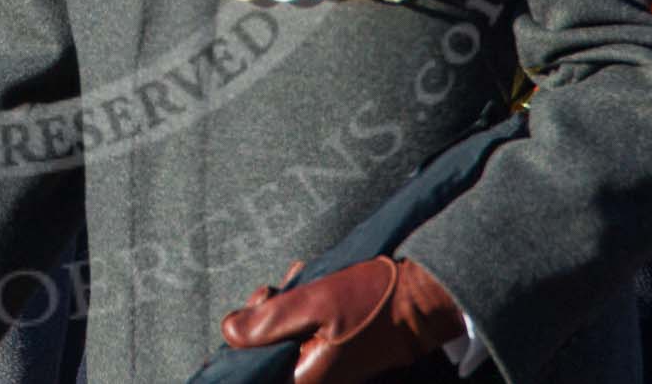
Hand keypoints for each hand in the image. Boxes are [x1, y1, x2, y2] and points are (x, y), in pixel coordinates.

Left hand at [221, 256, 462, 383]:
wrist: (423, 297)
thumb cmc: (373, 300)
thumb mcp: (314, 302)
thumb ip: (268, 321)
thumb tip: (229, 332)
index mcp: (306, 379)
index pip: (256, 367)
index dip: (247, 334)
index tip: (259, 302)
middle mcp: (316, 378)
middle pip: (268, 348)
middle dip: (268, 312)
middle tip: (278, 287)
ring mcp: (327, 365)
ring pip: (287, 333)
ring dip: (287, 304)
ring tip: (300, 278)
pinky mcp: (337, 349)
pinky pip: (307, 329)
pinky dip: (304, 306)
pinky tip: (312, 283)